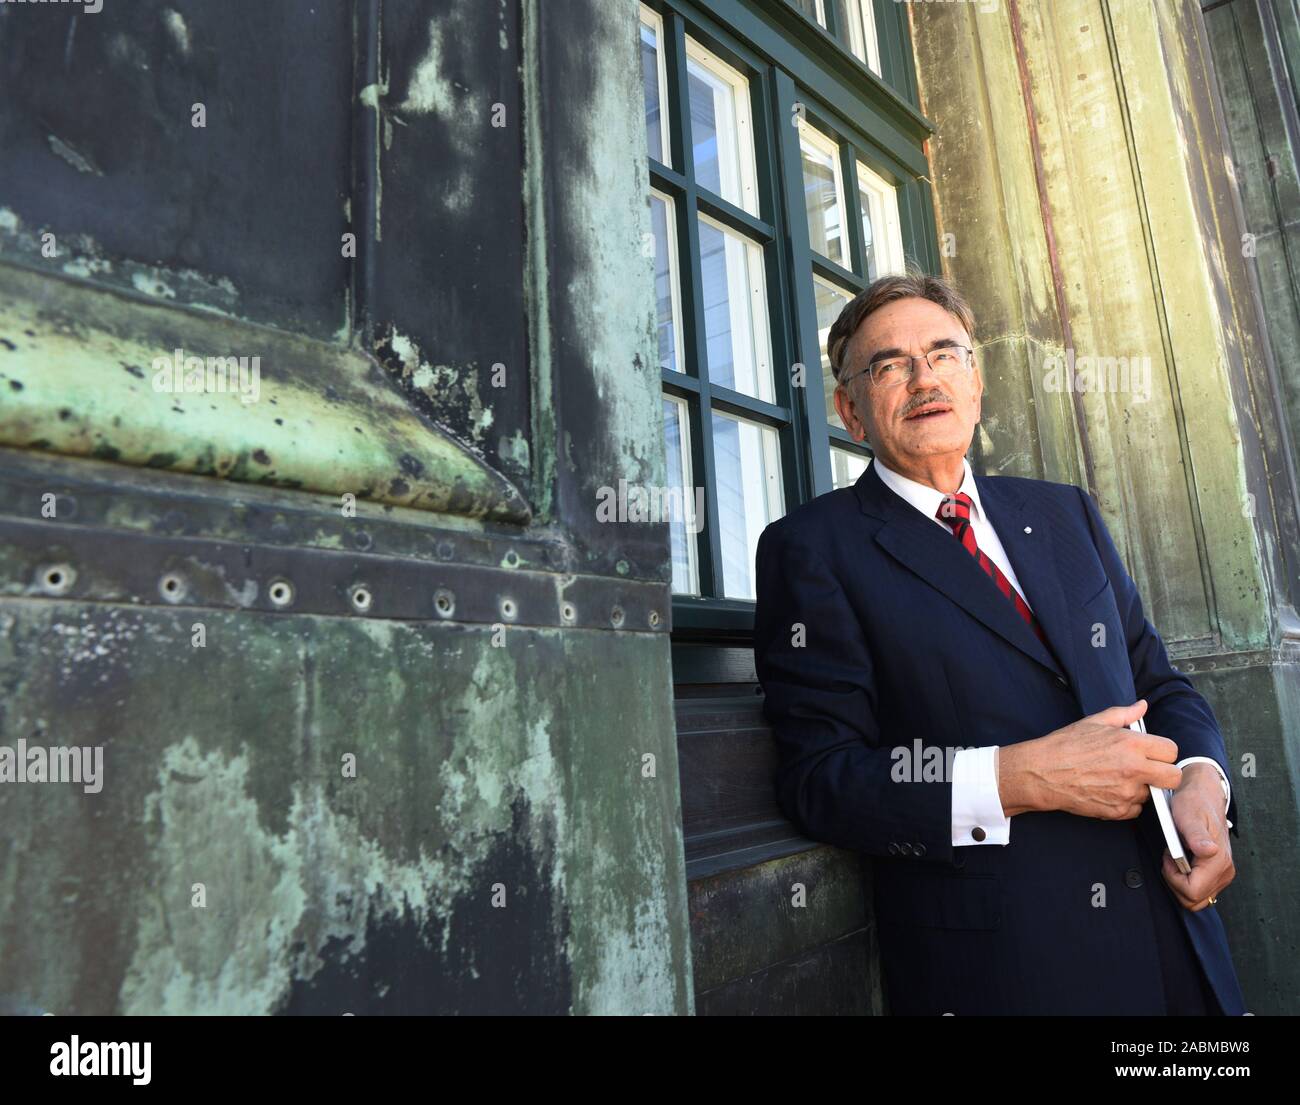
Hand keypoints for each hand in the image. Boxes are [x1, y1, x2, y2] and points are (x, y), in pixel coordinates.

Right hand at [998, 699, 1181, 818]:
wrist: (1041, 772)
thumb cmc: (1065, 745)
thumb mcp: (1094, 722)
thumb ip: (1124, 714)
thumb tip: (1142, 705)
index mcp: (1131, 744)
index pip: (1172, 750)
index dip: (1162, 751)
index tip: (1152, 752)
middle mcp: (1134, 769)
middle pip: (1174, 776)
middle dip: (1165, 773)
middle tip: (1149, 769)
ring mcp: (1126, 792)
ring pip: (1152, 793)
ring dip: (1141, 787)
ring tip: (1116, 779)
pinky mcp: (1118, 811)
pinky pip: (1136, 809)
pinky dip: (1126, 802)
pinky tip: (1109, 790)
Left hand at [1162, 762, 1234, 910]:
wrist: (1203, 796)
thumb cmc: (1193, 803)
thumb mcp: (1188, 815)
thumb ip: (1196, 835)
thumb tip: (1208, 851)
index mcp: (1218, 861)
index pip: (1192, 892)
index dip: (1173, 878)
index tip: (1169, 856)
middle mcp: (1225, 872)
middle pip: (1193, 900)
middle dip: (1175, 882)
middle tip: (1170, 857)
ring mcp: (1222, 874)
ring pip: (1196, 898)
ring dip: (1180, 882)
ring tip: (1176, 857)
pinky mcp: (1217, 873)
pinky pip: (1199, 890)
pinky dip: (1186, 879)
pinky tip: (1182, 860)